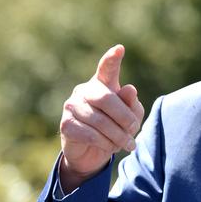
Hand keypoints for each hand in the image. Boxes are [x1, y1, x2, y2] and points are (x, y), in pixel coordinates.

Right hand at [59, 45, 144, 191]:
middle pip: (106, 98)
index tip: (120, 49)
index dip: (112, 59)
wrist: (93, 152)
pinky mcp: (66, 124)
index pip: (106, 69)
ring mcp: (72, 106)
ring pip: (100, 121)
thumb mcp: (130, 117)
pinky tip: (111, 147)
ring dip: (118, 135)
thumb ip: (131, 104)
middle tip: (134, 130)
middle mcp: (85, 90)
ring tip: (127, 144)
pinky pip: (91, 134)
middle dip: (124, 117)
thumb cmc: (115, 127)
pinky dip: (106, 143)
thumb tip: (129, 89)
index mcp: (103, 84)